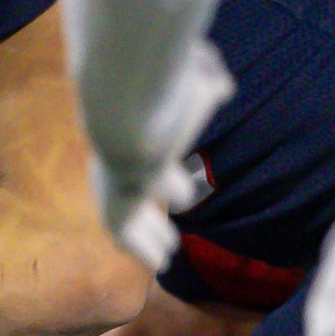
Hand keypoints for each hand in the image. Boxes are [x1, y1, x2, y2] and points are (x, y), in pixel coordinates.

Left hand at [90, 37, 231, 270]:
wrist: (129, 109)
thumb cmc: (166, 83)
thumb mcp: (196, 73)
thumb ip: (208, 77)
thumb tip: (221, 89)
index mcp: (135, 130)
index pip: (147, 159)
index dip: (167, 179)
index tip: (181, 197)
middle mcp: (117, 159)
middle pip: (131, 190)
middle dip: (148, 210)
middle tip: (167, 228)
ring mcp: (113, 182)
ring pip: (127, 216)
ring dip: (148, 234)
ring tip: (169, 252)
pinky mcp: (114, 202)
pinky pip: (125, 233)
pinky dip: (143, 247)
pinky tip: (161, 262)